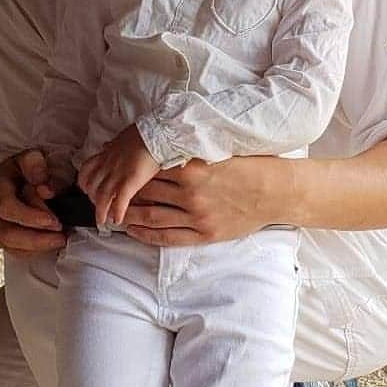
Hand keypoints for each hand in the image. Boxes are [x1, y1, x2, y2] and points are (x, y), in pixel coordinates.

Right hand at [0, 150, 65, 255]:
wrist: (20, 174)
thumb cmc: (28, 167)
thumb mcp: (33, 158)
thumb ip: (37, 168)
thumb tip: (44, 189)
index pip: (7, 207)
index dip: (30, 217)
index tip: (54, 221)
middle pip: (7, 232)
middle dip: (36, 238)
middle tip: (60, 236)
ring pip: (10, 245)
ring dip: (37, 247)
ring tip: (59, 240)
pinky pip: (13, 251)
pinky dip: (33, 251)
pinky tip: (49, 245)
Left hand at [78, 125, 159, 225]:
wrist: (157, 133)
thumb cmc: (144, 133)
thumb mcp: (123, 137)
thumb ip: (113, 145)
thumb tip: (106, 146)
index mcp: (107, 154)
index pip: (86, 170)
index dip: (84, 182)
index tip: (86, 189)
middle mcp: (109, 165)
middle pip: (92, 186)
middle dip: (92, 200)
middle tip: (96, 208)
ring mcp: (118, 174)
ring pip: (102, 197)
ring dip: (100, 211)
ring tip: (103, 221)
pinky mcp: (130, 181)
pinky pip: (119, 201)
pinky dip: (117, 212)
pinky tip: (118, 220)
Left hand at [120, 156, 276, 246]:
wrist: (276, 191)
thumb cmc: (250, 166)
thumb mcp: (219, 151)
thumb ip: (190, 152)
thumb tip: (163, 149)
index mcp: (193, 168)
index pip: (151, 169)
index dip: (132, 171)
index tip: (119, 169)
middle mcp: (191, 193)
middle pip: (147, 192)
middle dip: (126, 192)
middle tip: (109, 191)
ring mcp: (197, 216)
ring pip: (152, 216)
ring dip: (129, 214)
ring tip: (114, 212)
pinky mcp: (205, 234)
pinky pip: (168, 237)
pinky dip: (146, 234)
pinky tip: (132, 230)